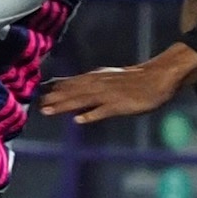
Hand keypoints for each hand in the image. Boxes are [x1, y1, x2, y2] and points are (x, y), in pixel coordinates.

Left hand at [39, 43, 196, 123]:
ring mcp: (110, 94)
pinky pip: (104, 110)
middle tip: (37, 105)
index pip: (72, 82)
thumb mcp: (111, 78)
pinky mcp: (121, 105)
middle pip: (73, 91)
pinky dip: (92, 115)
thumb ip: (93, 84)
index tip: (37, 93)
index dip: (55, 88)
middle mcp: (100, 84)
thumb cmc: (136, 79)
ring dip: (65, 105)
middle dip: (54, 98)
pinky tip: (80, 120)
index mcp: (97, 77)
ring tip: (48, 111)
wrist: (159, 77)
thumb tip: (76, 91)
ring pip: (83, 100)